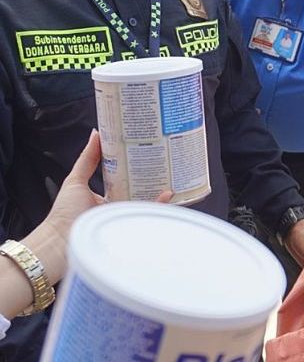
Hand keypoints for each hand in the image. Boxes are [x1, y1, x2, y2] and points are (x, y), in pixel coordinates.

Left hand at [45, 131, 172, 238]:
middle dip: (153, 175)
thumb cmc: (64, 213)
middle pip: (139, 188)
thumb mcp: (75, 180)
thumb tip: (96, 134)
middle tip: (164, 160)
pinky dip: (159, 204)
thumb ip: (88, 158)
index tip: (145, 150)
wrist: (61, 241)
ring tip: (170, 174)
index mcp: (106, 195)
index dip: (136, 165)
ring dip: (159, 188)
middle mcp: (118, 205)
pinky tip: (167, 194)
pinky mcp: (129, 226)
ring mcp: (124, 216)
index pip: (125, 177)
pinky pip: (146, 213)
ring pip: (146, 200)